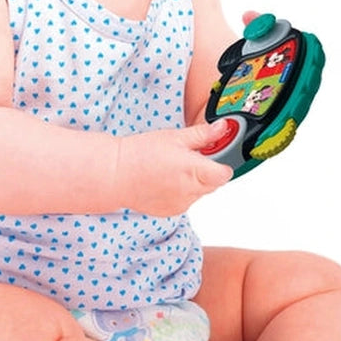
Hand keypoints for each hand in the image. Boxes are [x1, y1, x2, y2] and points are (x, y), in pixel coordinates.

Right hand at [115, 124, 233, 217]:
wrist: (115, 174)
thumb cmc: (141, 153)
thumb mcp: (175, 137)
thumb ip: (203, 135)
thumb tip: (222, 129)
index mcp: (195, 171)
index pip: (225, 174)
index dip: (221, 164)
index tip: (213, 155)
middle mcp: (191, 191)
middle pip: (214, 184)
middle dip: (207, 171)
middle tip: (188, 157)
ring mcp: (181, 204)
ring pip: (199, 193)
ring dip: (194, 182)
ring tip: (172, 169)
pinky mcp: (171, 211)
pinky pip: (186, 201)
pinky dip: (181, 192)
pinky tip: (165, 180)